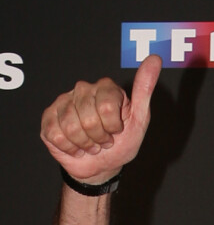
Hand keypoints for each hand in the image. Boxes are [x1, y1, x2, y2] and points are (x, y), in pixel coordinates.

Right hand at [40, 55, 161, 182]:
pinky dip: (70, 148)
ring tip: (91, 144)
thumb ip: (145, 89)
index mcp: (107, 87)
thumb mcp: (140, 119)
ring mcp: (63, 102)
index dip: (113, 127)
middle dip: (99, 137)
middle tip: (104, 140)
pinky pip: (56, 135)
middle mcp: (83, 89)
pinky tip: (76, 147)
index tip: (117, 130)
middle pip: (89, 119)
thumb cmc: (122, 142)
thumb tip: (155, 58)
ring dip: (85, 144)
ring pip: (71, 128)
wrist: (102, 165)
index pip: (107, 107)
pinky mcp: (48, 117)